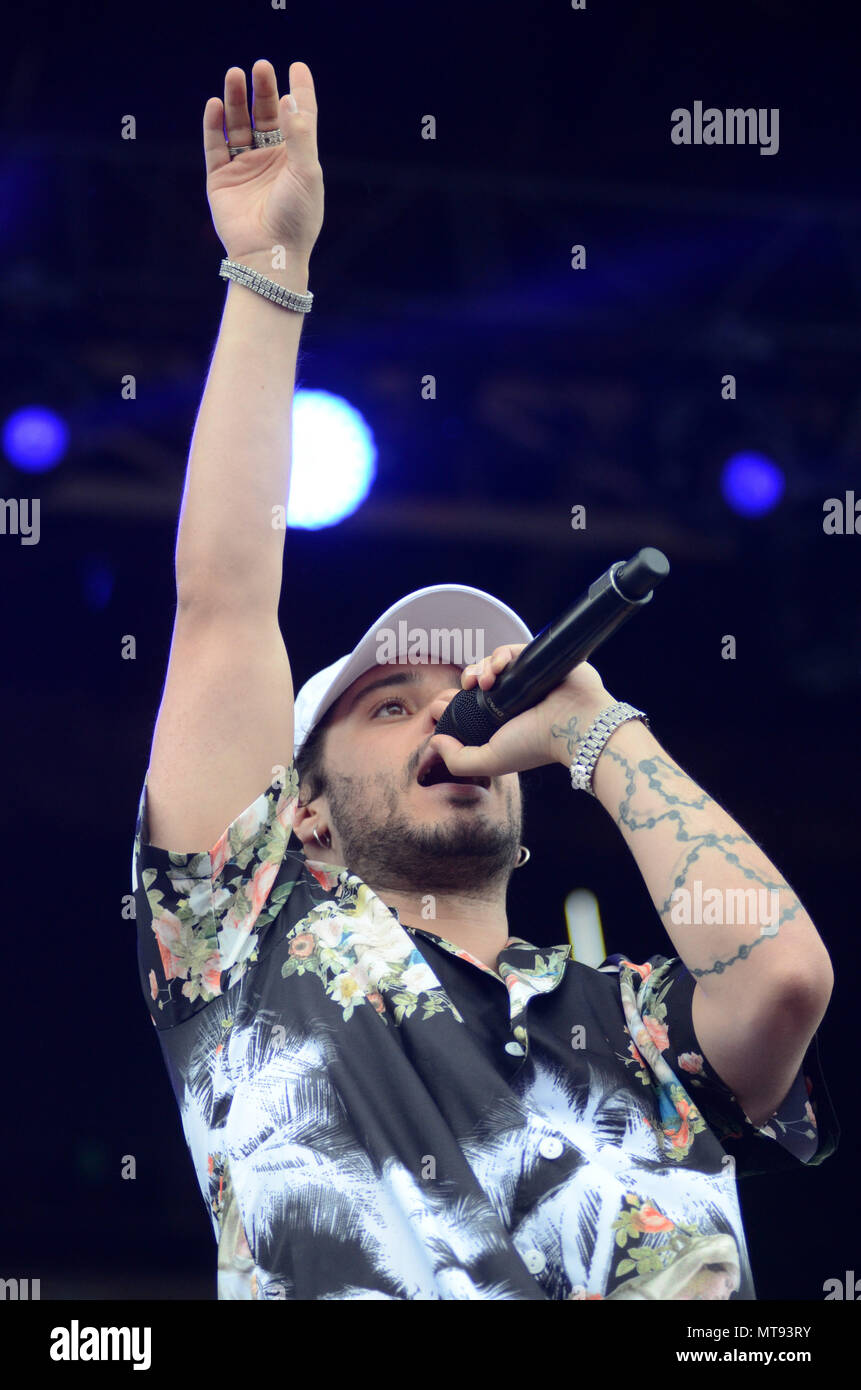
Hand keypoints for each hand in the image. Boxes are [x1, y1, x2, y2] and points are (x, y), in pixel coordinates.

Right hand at [203, 59, 323, 261]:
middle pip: (266, 115)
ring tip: (235, 74)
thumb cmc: (295, 218)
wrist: (269, 255)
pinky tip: (215, 104)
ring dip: (236, 100)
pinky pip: (215, 145)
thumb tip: (289, 100)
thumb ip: (300, 136)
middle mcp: (271, 161)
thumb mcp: (306, 174)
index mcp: (296, 160)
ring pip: (238, 125)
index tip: (297, 66)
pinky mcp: (221, 179)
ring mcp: (245, 168)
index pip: (299, 118)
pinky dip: (214, 124)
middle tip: (260, 66)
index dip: (300, 92)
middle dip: (263, 90)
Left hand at [428, 644, 616, 779]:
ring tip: (486, 680)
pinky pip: (510, 649)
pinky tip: (498, 668)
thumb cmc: (535, 745)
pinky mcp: (536, 660)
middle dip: (467, 680)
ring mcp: (526, 679)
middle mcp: (514, 699)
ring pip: (492, 663)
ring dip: (481, 667)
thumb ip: (459, 760)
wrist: (574, 724)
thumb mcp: (490, 761)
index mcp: (502, 720)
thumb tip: (436, 741)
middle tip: (467, 687)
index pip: (471, 704)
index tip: (446, 703)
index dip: (454, 700)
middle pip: (479, 680)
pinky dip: (499, 655)